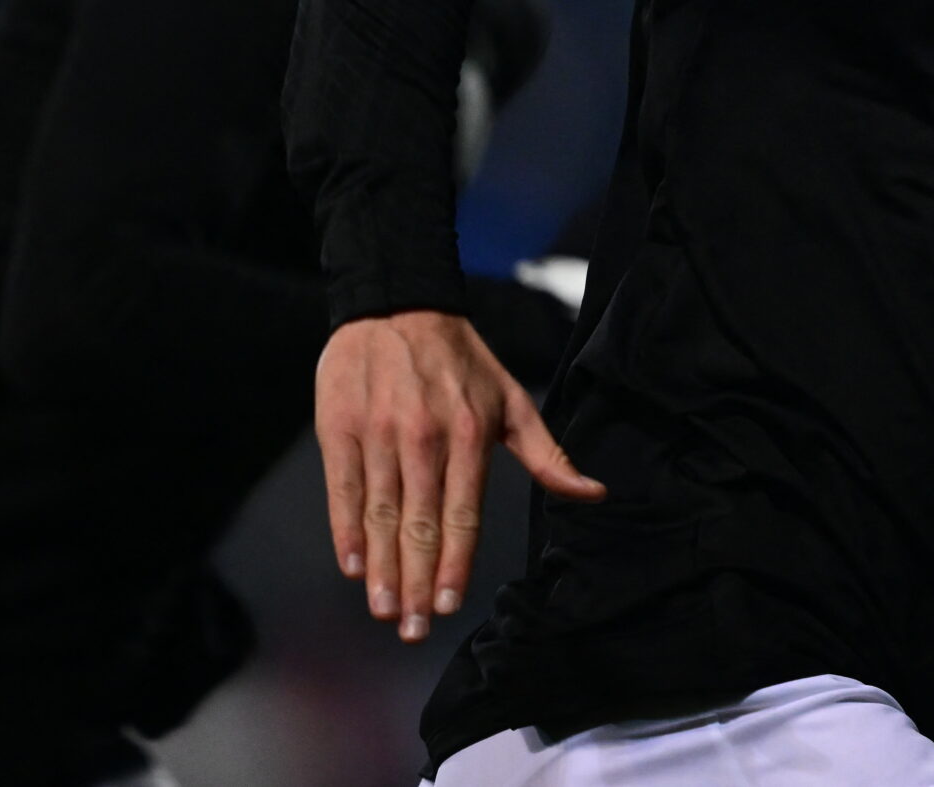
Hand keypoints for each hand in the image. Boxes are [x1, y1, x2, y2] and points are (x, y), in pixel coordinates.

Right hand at [313, 310, 604, 640]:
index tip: (448, 604)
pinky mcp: (340, 429)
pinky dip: (346, 530)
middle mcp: (422, 438)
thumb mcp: (512, 400)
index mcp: (468, 434)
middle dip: (416, 582)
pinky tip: (353, 566)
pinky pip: (343, 489)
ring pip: (381, 514)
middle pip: (419, 524)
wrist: (396, 306)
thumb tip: (593, 493)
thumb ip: (548, 454)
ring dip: (381, 568)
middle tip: (412, 628)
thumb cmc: (461, 360)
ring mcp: (378, 435)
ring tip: (384, 610)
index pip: (462, 512)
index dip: (454, 562)